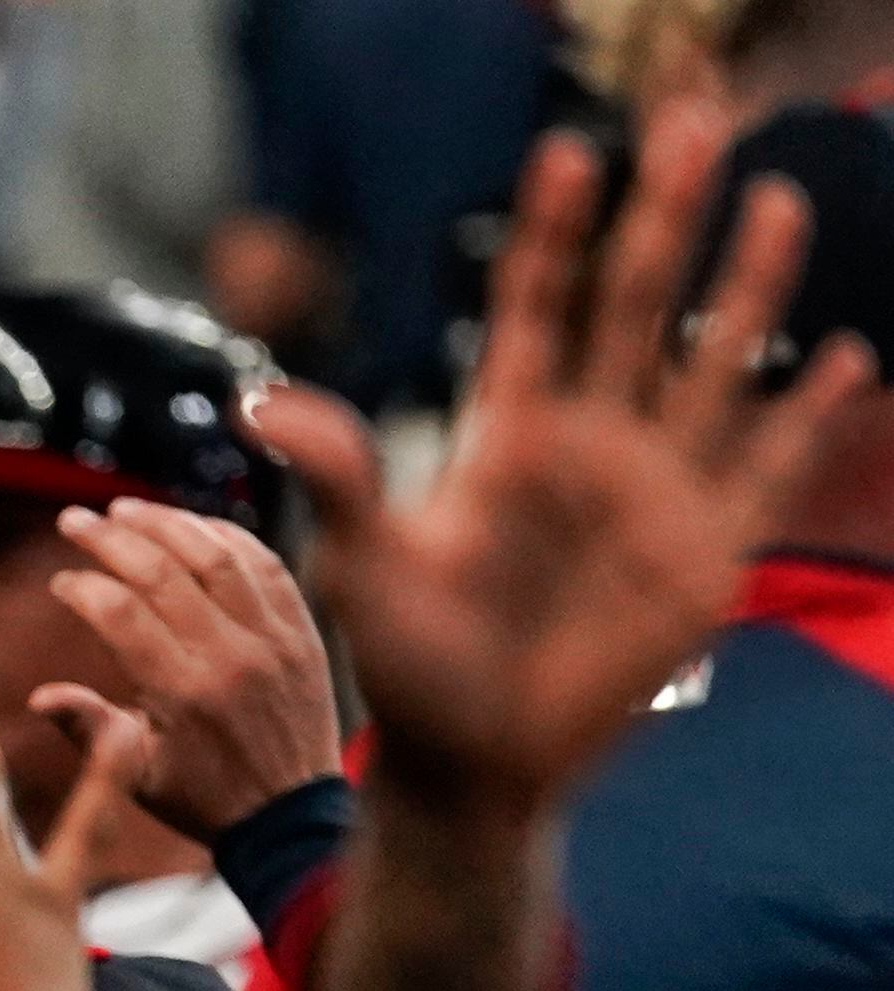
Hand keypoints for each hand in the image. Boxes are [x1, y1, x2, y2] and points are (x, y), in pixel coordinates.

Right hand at [34, 500, 340, 839]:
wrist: (293, 816)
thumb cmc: (206, 799)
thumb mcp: (137, 777)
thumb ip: (89, 730)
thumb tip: (39, 697)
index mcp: (183, 692)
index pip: (121, 614)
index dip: (83, 588)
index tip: (61, 583)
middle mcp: (230, 655)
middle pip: (163, 570)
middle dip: (111, 539)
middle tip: (75, 520)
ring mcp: (271, 637)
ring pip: (215, 555)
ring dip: (166, 523)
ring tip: (127, 510)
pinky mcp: (300, 630)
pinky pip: (265, 564)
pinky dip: (226, 536)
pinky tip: (193, 526)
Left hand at [246, 104, 865, 990]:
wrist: (468, 759)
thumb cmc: (406, 664)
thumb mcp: (361, 562)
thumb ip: (334, 474)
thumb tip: (260, 400)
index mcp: (507, 433)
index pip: (532, 307)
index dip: (551, 234)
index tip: (566, 154)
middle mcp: (588, 444)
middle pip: (634, 305)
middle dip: (664, 219)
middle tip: (698, 125)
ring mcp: (653, 488)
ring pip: (711, 361)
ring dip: (746, 287)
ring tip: (776, 201)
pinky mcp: (706, 549)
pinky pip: (768, 467)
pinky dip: (809, 417)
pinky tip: (845, 358)